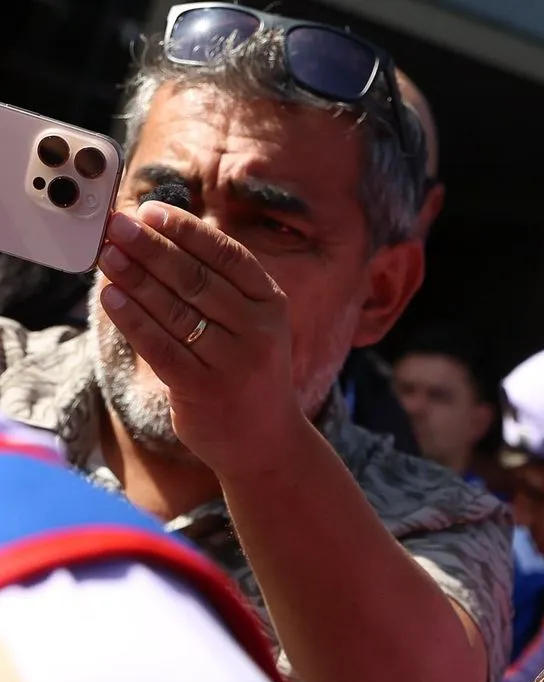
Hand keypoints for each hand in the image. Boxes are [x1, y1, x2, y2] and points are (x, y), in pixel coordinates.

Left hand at [98, 203, 306, 477]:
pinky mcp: (203, 390)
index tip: (149, 210)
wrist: (266, 443)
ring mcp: (232, 362)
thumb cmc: (248, 374)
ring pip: (174, 310)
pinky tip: (112, 298)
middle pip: (195, 279)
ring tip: (107, 256)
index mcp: (272, 305)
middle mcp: (257, 331)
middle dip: (151, 248)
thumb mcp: (251, 325)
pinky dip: (132, 320)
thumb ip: (218, 286)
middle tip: (117, 226)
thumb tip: (159, 235)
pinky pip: (159, 346)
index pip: (226, 255)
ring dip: (135, 278)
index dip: (186, 230)